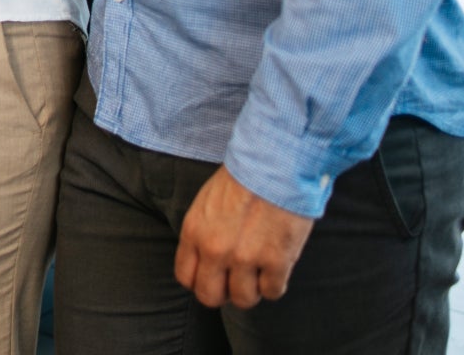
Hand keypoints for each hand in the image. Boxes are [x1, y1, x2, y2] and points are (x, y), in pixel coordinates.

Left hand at [173, 166, 314, 308]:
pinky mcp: (276, 260)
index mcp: (194, 232)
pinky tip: (277, 267)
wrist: (274, 164)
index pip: (186, 277)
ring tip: (259, 272)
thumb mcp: (206, 204)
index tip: (214, 277)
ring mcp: (245, 258)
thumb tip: (205, 262)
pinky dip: (275, 284)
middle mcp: (215, 249)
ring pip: (243, 300)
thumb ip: (202, 234)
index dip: (201, 282)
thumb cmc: (242, 179)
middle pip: (209, 296)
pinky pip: (272, 292)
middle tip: (237, 281)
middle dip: (223, 294)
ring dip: (252, 290)